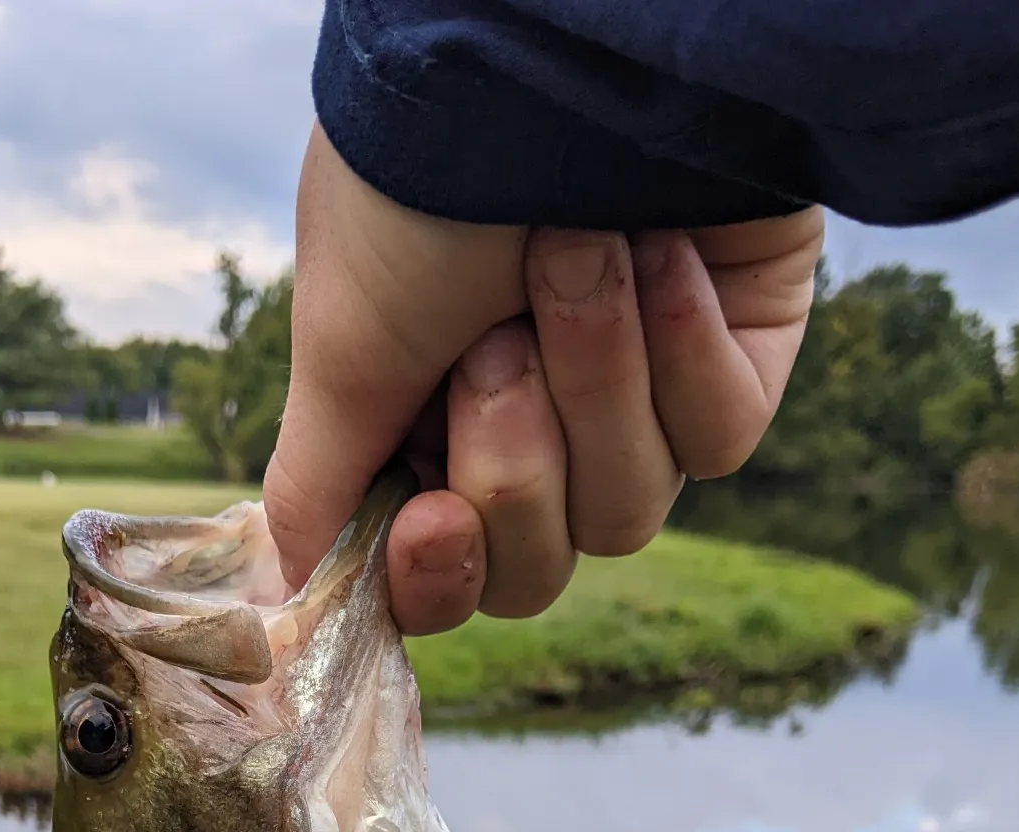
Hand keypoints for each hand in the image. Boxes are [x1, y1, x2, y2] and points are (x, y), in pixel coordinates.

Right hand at [263, 123, 824, 633]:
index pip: (450, 578)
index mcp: (433, 443)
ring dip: (589, 379)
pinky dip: (680, 349)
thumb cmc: (421, 194)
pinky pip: (718, 436)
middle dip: (514, 462)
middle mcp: (534, 436)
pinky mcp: (733, 364)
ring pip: (627, 507)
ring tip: (570, 257)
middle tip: (492, 347)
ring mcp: (637, 406)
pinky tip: (660, 253)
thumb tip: (284, 590)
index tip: (429, 520)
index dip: (439, 576)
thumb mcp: (341, 349)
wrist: (552, 51)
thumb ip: (318, 487)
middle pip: (538, 567)